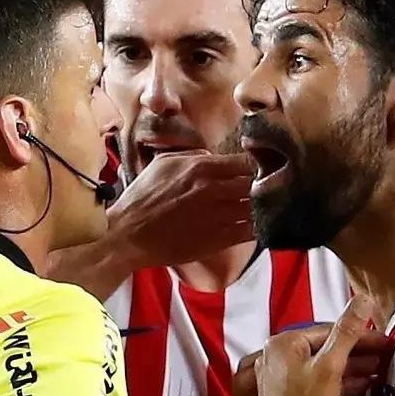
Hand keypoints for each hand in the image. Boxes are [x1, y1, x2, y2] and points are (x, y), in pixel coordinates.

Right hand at [109, 151, 253, 269]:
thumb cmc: (142, 198)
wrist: (129, 234)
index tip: (257, 168)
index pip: (245, 161)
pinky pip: (251, 231)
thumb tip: (212, 156)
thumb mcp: (162, 164)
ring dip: (262, 206)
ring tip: (263, 206)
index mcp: (201, 168)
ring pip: (257, 207)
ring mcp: (217, 216)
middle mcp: (213, 189)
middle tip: (265, 188)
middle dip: (263, 184)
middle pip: (257, 183)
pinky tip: (256, 224)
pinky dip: (257, 226)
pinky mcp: (218, 239)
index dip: (255, 164)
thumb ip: (191, 155)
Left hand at [255, 295, 390, 395]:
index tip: (386, 339)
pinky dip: (341, 379)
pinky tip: (366, 382)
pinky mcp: (289, 394)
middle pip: (325, 346)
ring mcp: (281, 375)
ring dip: (353, 365)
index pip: (328, 330)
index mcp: (283, 342)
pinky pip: (319, 379)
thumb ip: (348, 332)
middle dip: (358, 350)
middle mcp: (278, 355)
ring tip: (382, 367)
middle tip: (388, 354)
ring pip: (324, 364)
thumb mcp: (331, 365)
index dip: (360, 333)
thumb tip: (364, 298)